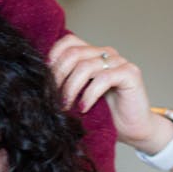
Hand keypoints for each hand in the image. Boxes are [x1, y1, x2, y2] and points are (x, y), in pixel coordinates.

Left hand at [47, 34, 172, 151]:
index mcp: (92, 54)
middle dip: (58, 76)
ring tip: (66, 105)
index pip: (69, 42)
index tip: (45, 77)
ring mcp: (119, 62)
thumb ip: (66, 82)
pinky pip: (103, 78)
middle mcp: (105, 53)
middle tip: (52, 97)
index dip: (54, 56)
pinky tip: (84, 107)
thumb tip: (40, 80)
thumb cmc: (105, 114)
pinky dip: (89, 94)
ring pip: (85, 66)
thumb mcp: (78, 96)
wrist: (133, 129)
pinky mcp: (130, 74)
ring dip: (71, 88)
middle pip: (73, 54)